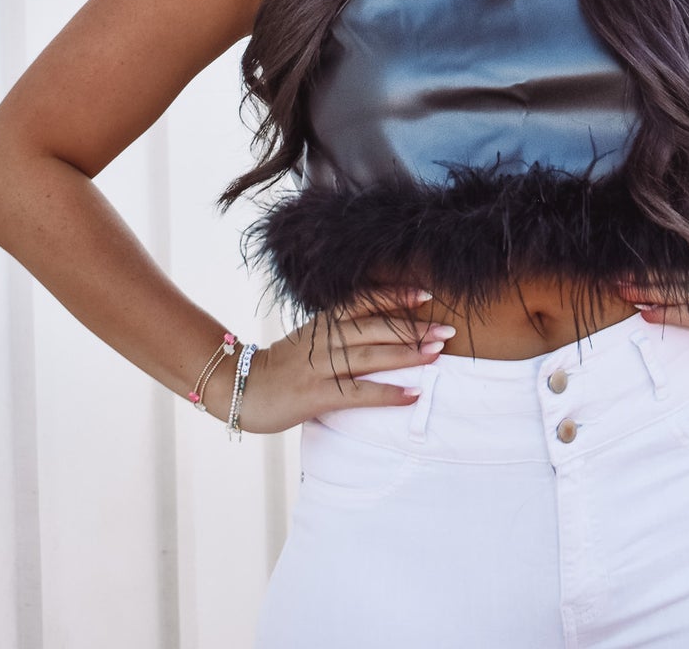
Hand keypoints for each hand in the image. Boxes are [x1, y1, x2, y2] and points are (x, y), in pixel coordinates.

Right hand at [213, 289, 452, 433]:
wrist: (241, 388)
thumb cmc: (281, 366)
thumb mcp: (308, 340)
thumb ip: (337, 333)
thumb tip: (376, 330)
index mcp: (323, 321)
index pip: (364, 301)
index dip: (396, 296)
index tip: (426, 293)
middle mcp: (325, 338)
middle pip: (376, 327)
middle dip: (414, 328)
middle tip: (447, 331)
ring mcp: (321, 365)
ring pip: (371, 355)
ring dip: (408, 354)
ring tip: (437, 354)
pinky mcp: (317, 393)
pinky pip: (358, 392)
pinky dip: (387, 393)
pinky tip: (411, 394)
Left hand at [617, 269, 688, 363]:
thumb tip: (682, 302)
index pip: (681, 267)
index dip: (650, 266)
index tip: (620, 263)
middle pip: (676, 274)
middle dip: (640, 275)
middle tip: (607, 274)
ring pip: (684, 291)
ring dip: (648, 291)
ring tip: (619, 290)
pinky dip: (672, 314)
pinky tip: (649, 314)